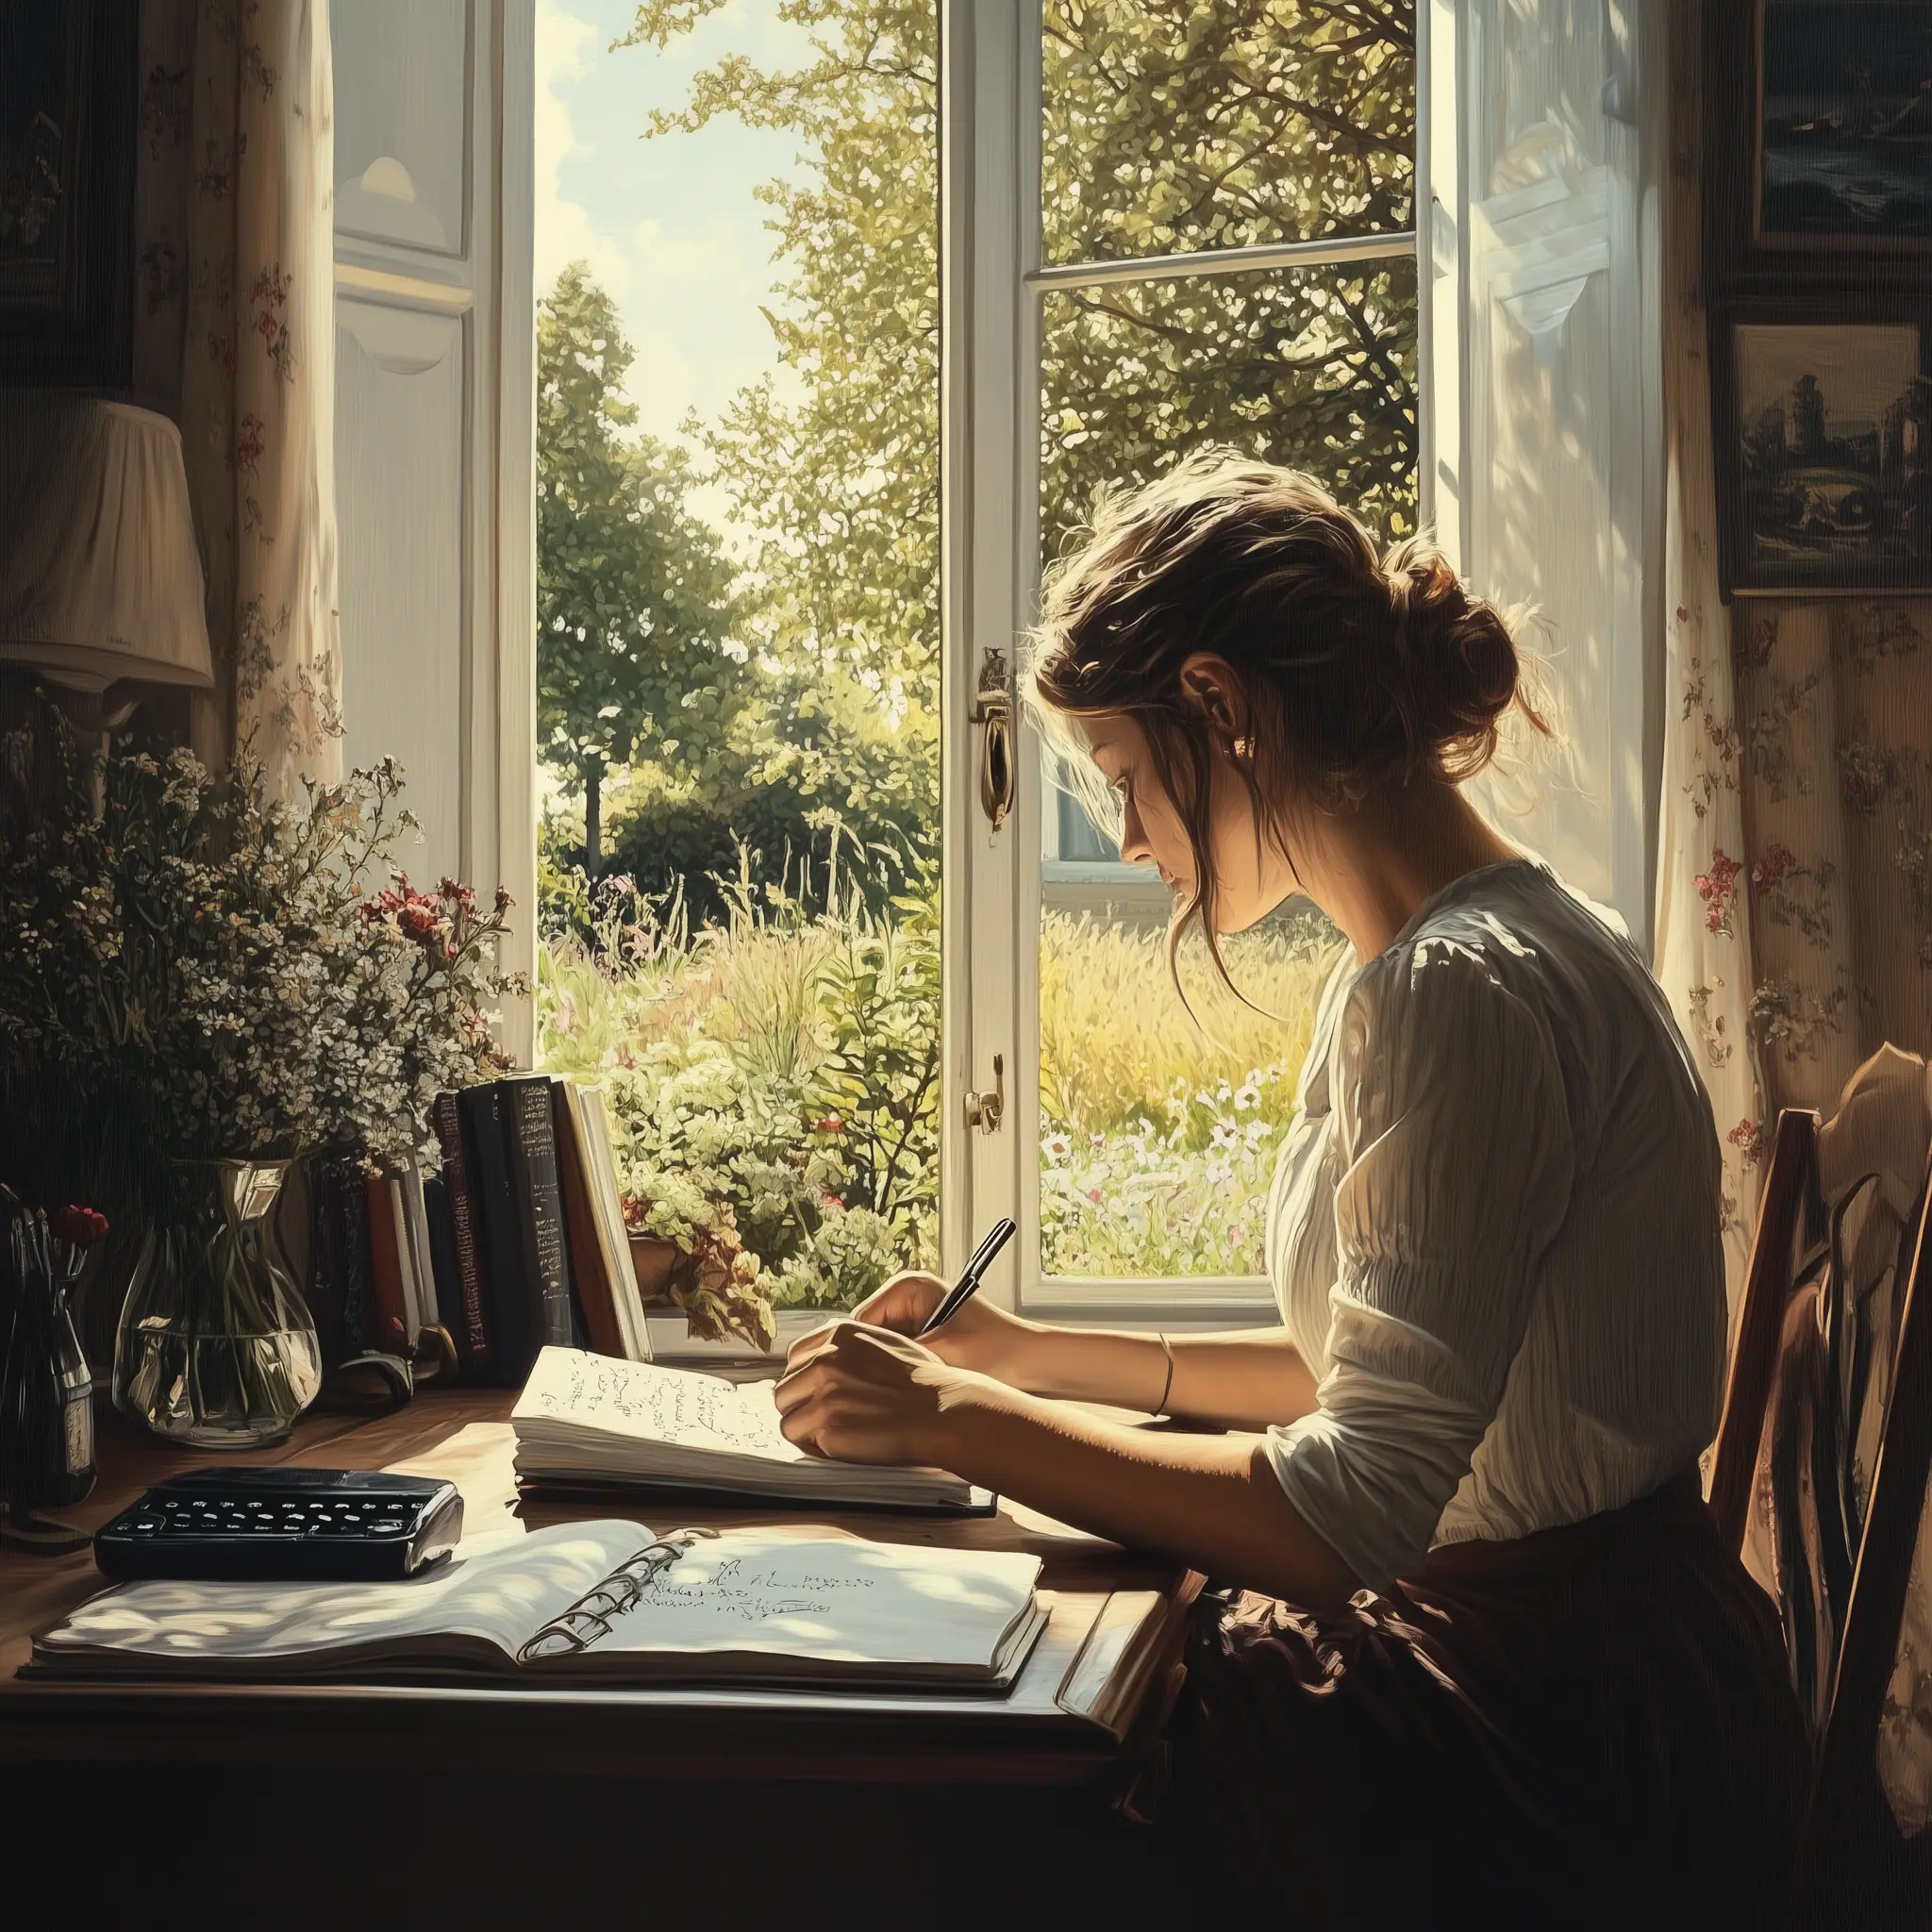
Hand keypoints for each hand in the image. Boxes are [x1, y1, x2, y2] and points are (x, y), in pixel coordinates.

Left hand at [773, 1320, 984, 1466]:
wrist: (943, 1411)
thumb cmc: (924, 1382)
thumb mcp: (886, 1343)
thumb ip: (848, 1347)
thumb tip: (818, 1361)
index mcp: (839, 1334)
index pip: (795, 1358)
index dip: (805, 1380)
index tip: (819, 1395)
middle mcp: (826, 1359)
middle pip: (785, 1388)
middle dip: (802, 1406)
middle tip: (829, 1419)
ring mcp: (824, 1393)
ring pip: (787, 1416)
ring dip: (805, 1428)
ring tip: (836, 1433)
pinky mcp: (827, 1425)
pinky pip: (801, 1441)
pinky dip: (815, 1448)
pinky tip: (843, 1445)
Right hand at [784, 1269, 1030, 1382]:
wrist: (1035, 1361)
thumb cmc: (995, 1351)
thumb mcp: (940, 1354)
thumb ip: (895, 1360)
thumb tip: (850, 1372)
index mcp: (908, 1287)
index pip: (854, 1323)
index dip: (844, 1358)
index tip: (836, 1388)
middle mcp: (907, 1297)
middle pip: (860, 1337)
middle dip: (858, 1367)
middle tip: (853, 1399)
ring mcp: (915, 1318)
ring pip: (874, 1352)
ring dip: (876, 1375)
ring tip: (878, 1401)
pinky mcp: (924, 1338)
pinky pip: (893, 1359)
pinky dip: (893, 1379)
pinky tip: (896, 1401)